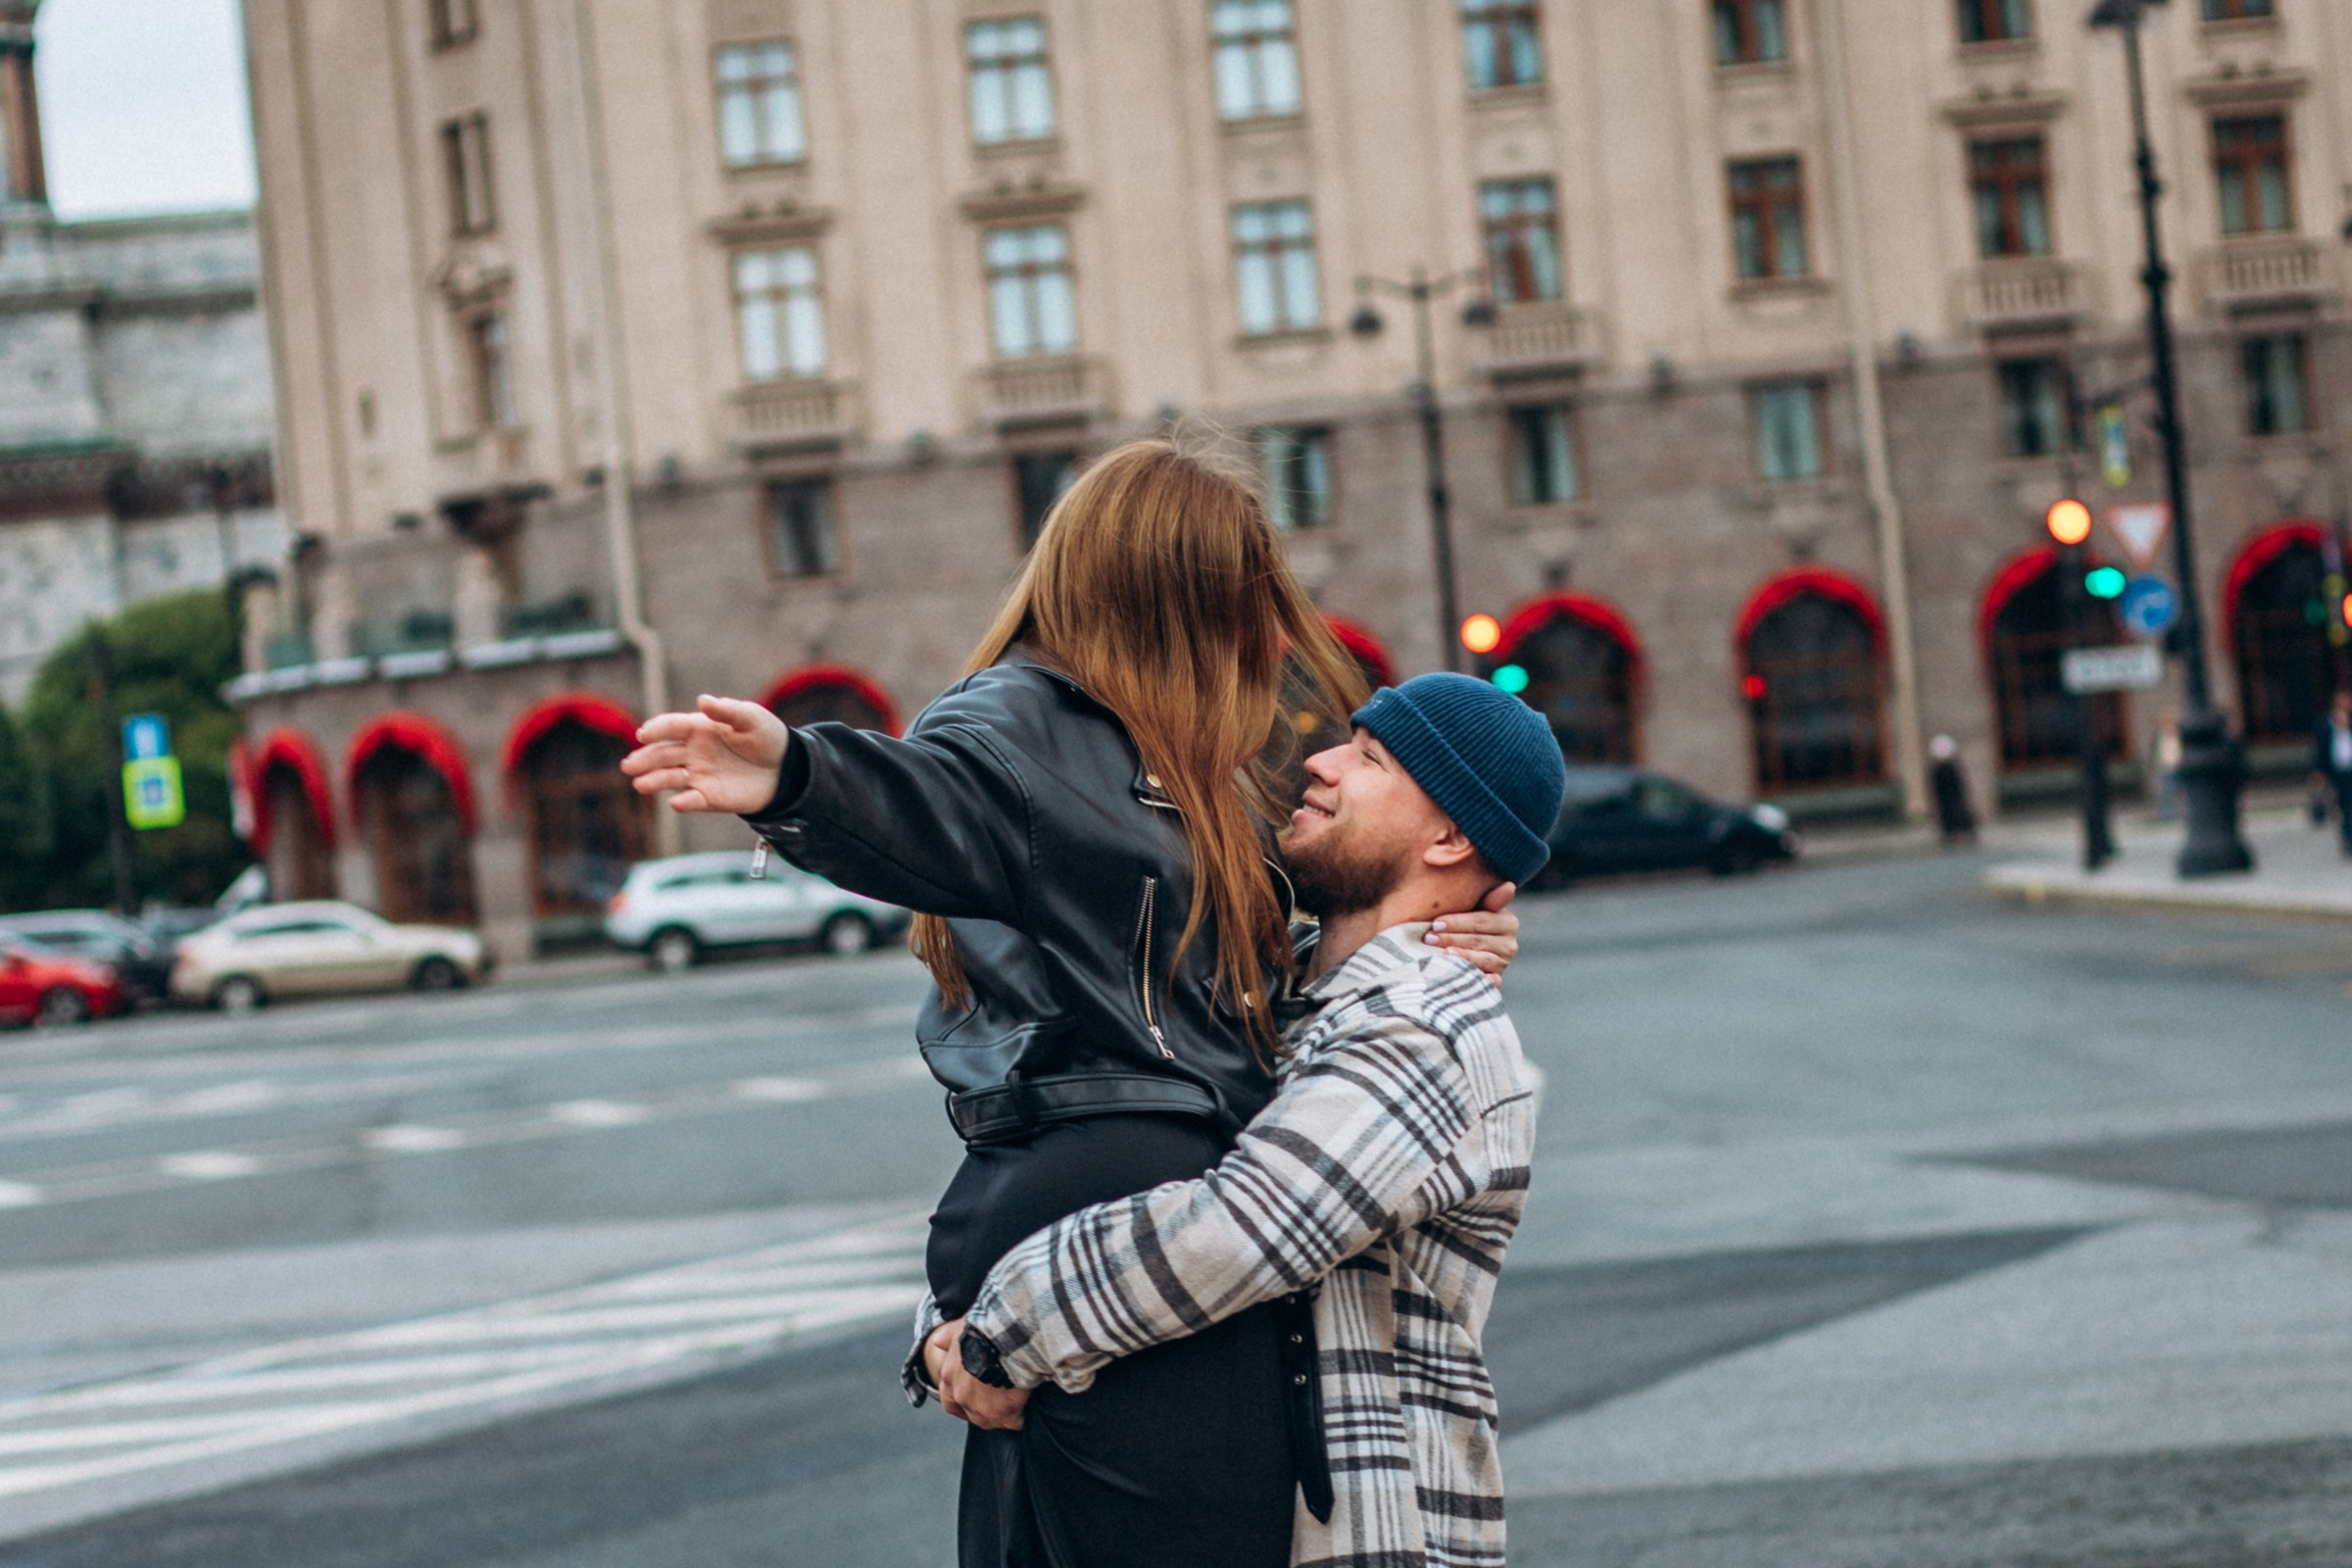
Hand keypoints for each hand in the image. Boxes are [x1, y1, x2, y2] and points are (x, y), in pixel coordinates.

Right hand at [621, 695, 789, 813]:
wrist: (786, 769)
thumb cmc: (767, 737)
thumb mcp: (752, 718)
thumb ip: (728, 710)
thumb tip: (703, 700)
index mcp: (699, 728)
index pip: (672, 726)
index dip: (656, 729)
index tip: (644, 735)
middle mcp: (693, 751)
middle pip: (662, 754)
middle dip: (644, 759)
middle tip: (629, 766)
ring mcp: (698, 775)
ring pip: (669, 778)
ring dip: (653, 781)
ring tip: (640, 785)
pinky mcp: (709, 797)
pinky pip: (691, 800)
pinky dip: (683, 802)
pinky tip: (676, 802)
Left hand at [926, 1317, 1029, 1430]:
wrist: (1006, 1338)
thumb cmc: (983, 1329)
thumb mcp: (961, 1328)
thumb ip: (948, 1336)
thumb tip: (938, 1341)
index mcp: (949, 1376)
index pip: (949, 1399)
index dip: (961, 1401)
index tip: (971, 1399)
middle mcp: (961, 1396)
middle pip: (971, 1413)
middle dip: (983, 1408)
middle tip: (997, 1401)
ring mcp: (981, 1410)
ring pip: (990, 1420)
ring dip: (1000, 1414)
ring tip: (1015, 1404)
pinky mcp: (1004, 1415)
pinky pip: (1014, 1422)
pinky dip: (1020, 1416)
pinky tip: (1028, 1405)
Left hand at [1427, 882, 1516, 985]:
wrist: (1460, 948)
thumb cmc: (1462, 923)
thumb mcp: (1473, 907)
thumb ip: (1488, 897)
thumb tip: (1509, 885)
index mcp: (1507, 922)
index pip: (1480, 921)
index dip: (1457, 922)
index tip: (1435, 923)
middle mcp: (1509, 944)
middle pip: (1478, 941)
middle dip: (1451, 938)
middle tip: (1428, 938)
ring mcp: (1503, 964)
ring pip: (1482, 960)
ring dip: (1462, 957)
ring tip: (1442, 954)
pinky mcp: (1496, 981)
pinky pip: (1490, 983)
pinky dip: (1480, 981)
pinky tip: (1463, 976)